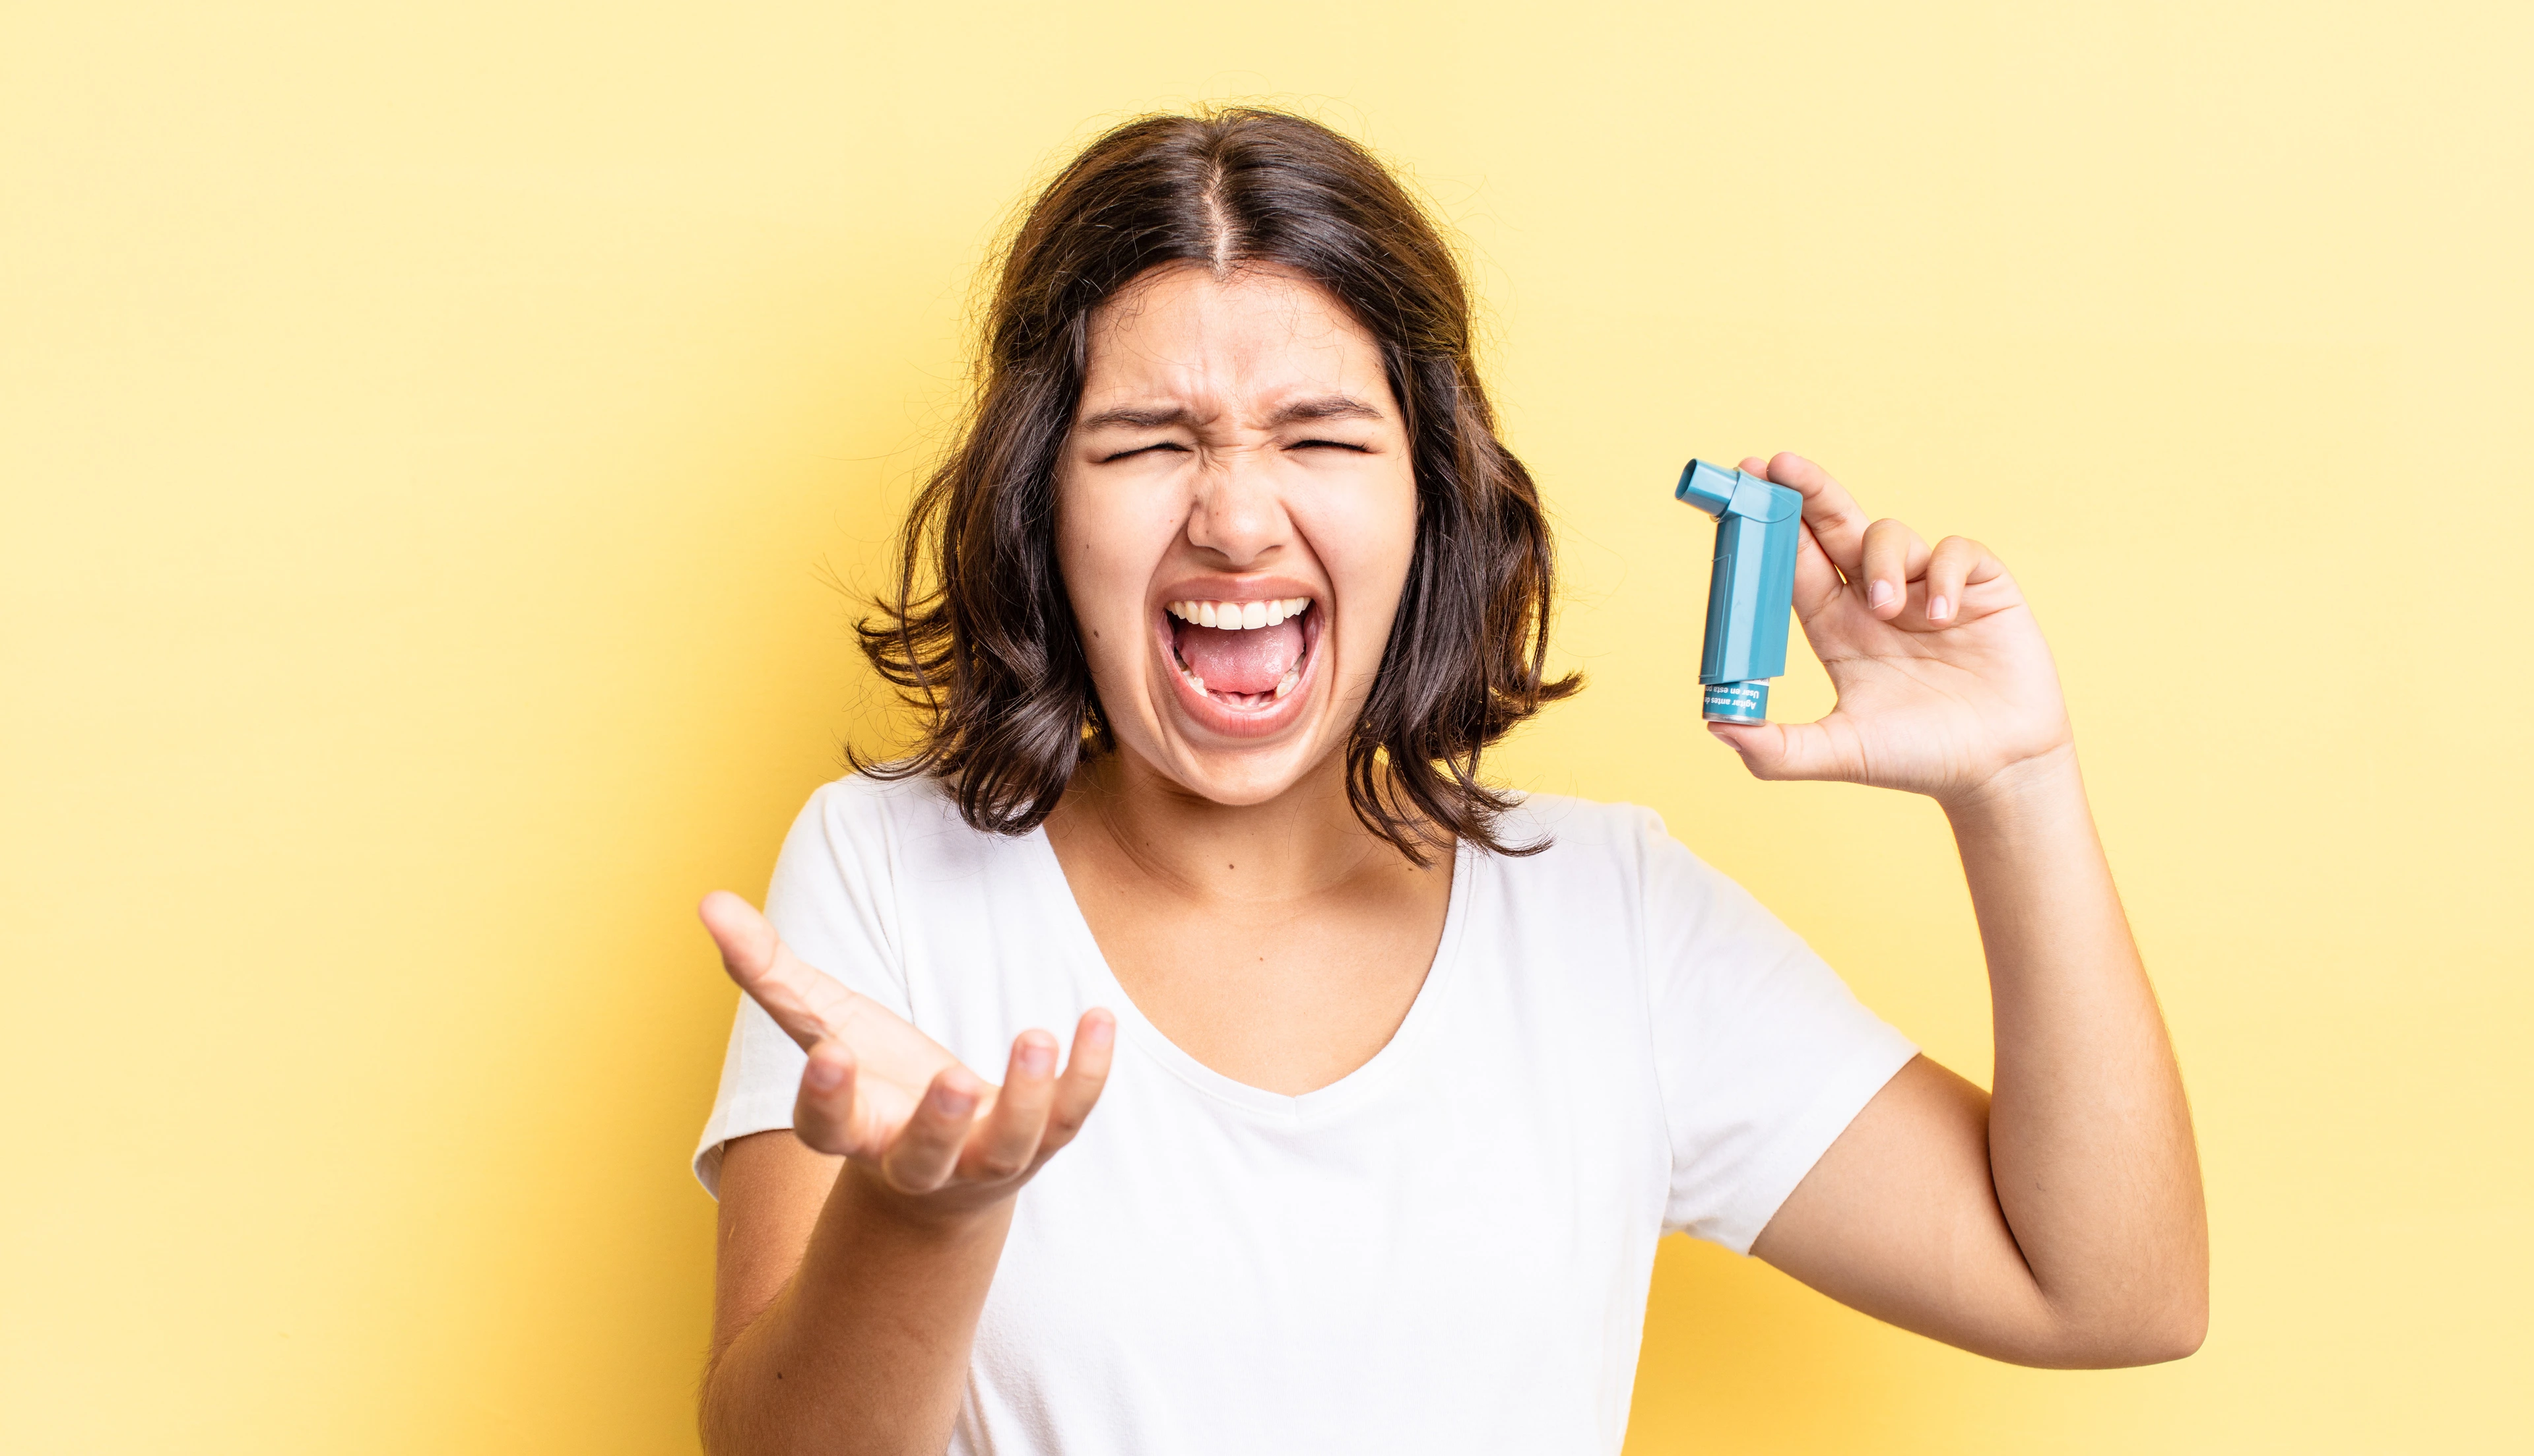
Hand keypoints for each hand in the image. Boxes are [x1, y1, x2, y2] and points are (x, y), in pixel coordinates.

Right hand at [698, 891, 1115, 1219]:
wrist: (948, 1166)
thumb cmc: (875, 1081)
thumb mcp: (822, 1023)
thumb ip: (767, 970)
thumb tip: (707, 901)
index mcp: (856, 1131)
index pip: (829, 1128)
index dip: (826, 1098)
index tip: (828, 1058)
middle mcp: (919, 1159)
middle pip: (923, 1156)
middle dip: (937, 1123)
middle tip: (950, 1078)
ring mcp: (985, 1157)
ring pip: (1009, 1145)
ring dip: (1026, 1095)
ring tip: (1035, 1035)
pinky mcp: (1042, 1142)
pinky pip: (1072, 1114)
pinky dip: (1088, 1071)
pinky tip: (1096, 1018)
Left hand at [1705, 453, 2074, 805]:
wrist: (1999, 771)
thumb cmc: (1918, 759)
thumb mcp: (1840, 753)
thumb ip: (1777, 748)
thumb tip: (1715, 725)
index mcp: (1834, 625)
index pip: (1793, 561)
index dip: (1769, 525)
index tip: (1744, 486)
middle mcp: (1874, 598)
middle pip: (1833, 525)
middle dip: (1807, 492)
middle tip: (1780, 466)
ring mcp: (1926, 587)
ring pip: (1889, 533)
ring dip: (1880, 561)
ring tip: (1890, 609)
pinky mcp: (1979, 586)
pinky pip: (1955, 550)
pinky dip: (1943, 573)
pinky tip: (1943, 615)